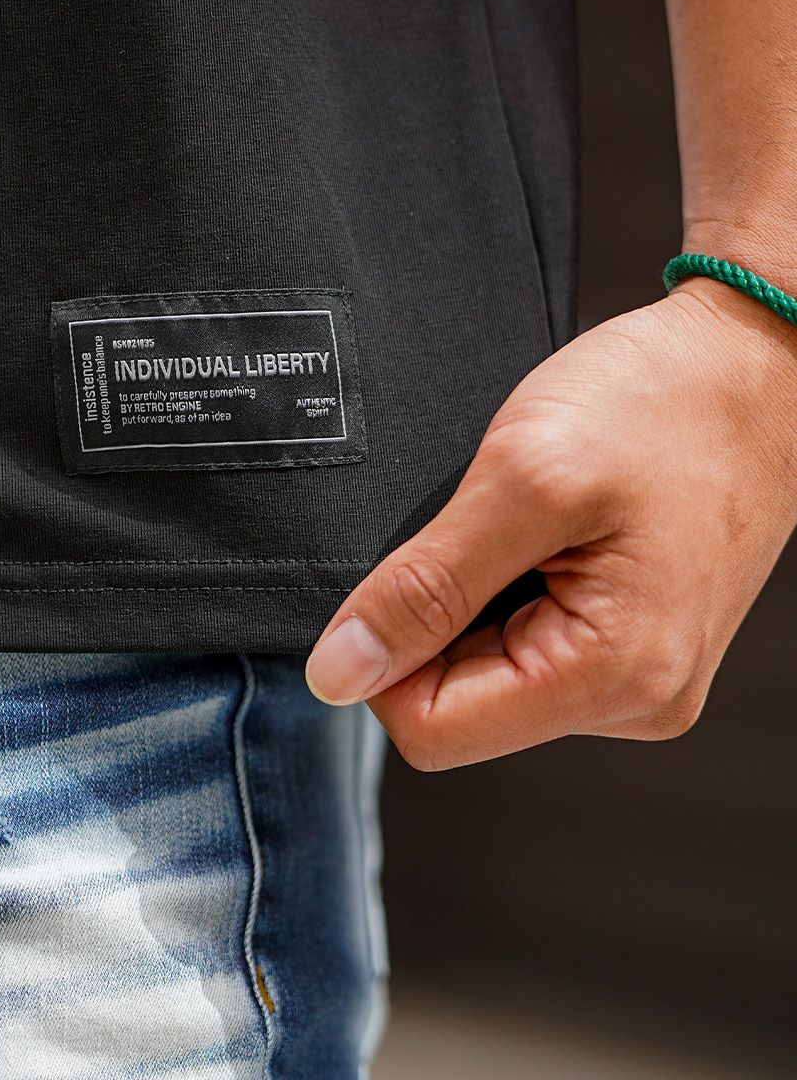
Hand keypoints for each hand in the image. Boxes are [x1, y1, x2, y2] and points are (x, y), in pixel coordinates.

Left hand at [304, 280, 796, 768]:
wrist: (751, 359)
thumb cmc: (666, 402)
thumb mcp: (523, 480)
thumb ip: (426, 585)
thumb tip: (339, 671)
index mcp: (613, 677)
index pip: (430, 729)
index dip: (385, 654)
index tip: (405, 569)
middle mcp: (634, 697)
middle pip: (457, 703)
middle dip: (440, 613)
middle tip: (489, 524)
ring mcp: (639, 671)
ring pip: (488, 671)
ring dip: (477, 593)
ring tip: (531, 519)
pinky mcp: (633, 639)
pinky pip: (529, 638)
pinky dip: (511, 581)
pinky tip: (548, 529)